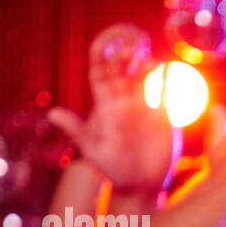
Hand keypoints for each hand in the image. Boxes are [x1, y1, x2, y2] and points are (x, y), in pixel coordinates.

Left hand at [47, 24, 180, 196]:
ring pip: (145, 74)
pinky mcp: (164, 116)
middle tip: (136, 42)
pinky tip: (173, 70)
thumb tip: (53, 113)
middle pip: (124, 65)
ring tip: (153, 58)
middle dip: (127, 49)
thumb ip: (77, 131)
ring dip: (148, 61)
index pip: (100, 70)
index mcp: (106, 104)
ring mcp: (145, 107)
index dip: (102, 51)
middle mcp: (125, 101)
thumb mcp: (95, 151)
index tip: (107, 39)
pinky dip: (169, 79)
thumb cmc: (114, 171)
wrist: (141, 186)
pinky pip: (167, 91)